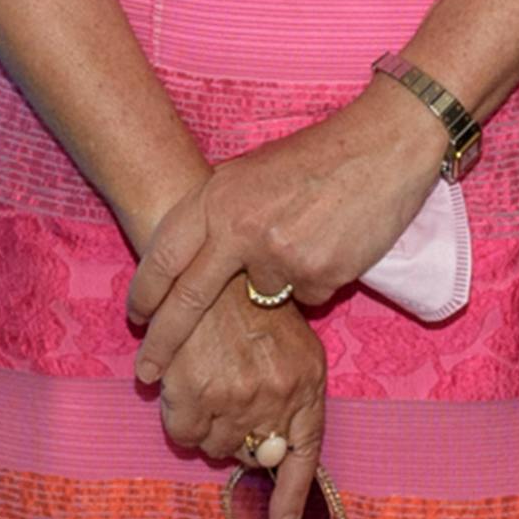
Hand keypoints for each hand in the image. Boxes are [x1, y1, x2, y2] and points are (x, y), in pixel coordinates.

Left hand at [131, 89, 449, 364]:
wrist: (383, 146)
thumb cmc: (318, 157)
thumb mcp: (250, 174)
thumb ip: (217, 215)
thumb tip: (189, 261)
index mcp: (216, 196)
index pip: (163, 256)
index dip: (144, 293)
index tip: (135, 320)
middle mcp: (238, 226)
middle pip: (189, 298)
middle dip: (164, 341)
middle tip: (146, 372)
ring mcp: (277, 254)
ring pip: (259, 299)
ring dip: (277, 285)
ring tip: (307, 238)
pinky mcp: (316, 275)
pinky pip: (306, 298)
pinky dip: (317, 280)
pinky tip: (333, 243)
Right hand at [149, 285, 330, 518]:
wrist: (209, 263)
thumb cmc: (251, 303)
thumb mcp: (295, 344)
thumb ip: (292, 396)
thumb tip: (273, 454)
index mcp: (306, 384)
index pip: (304, 456)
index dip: (290, 496)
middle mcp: (276, 397)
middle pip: (251, 454)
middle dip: (240, 436)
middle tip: (230, 398)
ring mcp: (234, 397)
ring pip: (214, 446)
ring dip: (208, 426)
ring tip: (207, 383)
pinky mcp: (192, 392)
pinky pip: (182, 435)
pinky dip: (180, 419)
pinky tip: (181, 385)